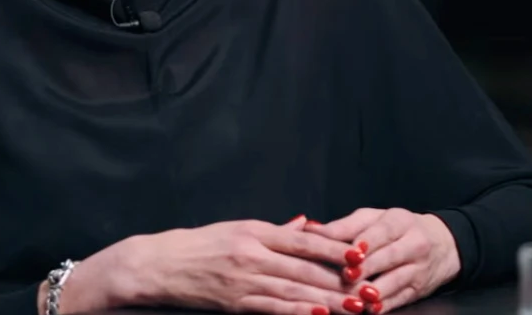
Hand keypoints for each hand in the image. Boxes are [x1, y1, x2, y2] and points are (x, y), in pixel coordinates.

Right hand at [43, 216, 369, 314]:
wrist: (163, 265)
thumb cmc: (201, 244)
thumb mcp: (237, 227)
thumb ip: (274, 230)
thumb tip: (305, 225)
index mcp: (254, 231)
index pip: (301, 240)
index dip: (332, 249)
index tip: (359, 255)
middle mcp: (252, 254)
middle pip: (304, 268)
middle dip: (339, 279)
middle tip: (368, 287)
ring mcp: (245, 280)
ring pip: (294, 290)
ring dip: (327, 299)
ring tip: (355, 306)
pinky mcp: (236, 303)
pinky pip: (272, 308)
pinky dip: (297, 311)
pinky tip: (316, 314)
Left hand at [306, 208, 460, 313]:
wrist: (442, 245)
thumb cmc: (397, 228)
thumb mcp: (373, 219)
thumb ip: (344, 226)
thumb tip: (311, 228)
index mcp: (399, 221)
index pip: (381, 232)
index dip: (364, 243)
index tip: (348, 253)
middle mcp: (413, 244)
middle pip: (388, 257)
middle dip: (367, 268)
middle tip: (347, 276)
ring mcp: (418, 269)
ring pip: (396, 281)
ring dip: (375, 291)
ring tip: (356, 297)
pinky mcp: (418, 290)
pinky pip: (400, 299)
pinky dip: (385, 305)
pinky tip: (370, 308)